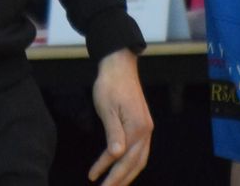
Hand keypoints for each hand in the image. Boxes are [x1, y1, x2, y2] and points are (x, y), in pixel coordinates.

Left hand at [88, 49, 151, 184]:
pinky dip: (132, 163)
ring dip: (128, 175)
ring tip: (115, 185)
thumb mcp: (107, 108)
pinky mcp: (143, 125)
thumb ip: (113, 133)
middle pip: (134, 163)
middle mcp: (145, 131)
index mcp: (137, 127)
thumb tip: (116, 155)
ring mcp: (146, 128)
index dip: (106, 169)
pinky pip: (140, 151)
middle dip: (120, 180)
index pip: (121, 156)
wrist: (120, 66)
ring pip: (140, 160)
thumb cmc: (110, 85)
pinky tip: (123, 168)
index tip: (93, 178)